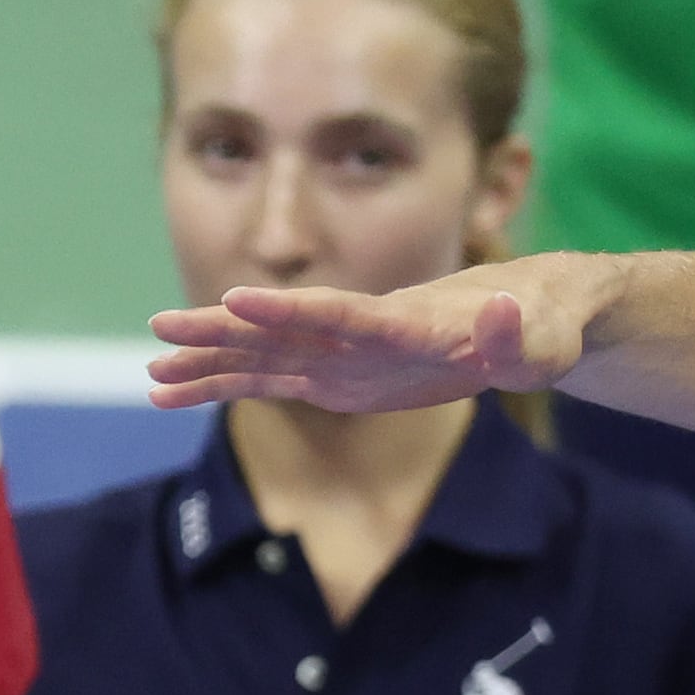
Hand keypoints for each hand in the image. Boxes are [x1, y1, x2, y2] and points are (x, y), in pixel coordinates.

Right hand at [147, 261, 583, 414]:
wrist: (528, 315)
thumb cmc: (543, 328)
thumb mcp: (543, 340)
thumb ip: (517, 335)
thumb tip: (503, 315)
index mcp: (403, 320)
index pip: (337, 312)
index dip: (288, 308)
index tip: (236, 299)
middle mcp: (359, 331)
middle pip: (280, 328)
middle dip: (222, 329)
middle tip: (161, 327)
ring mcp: (341, 353)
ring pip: (262, 357)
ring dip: (208, 363)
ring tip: (152, 375)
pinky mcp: (336, 377)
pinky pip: (270, 383)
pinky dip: (225, 388)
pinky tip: (177, 395)